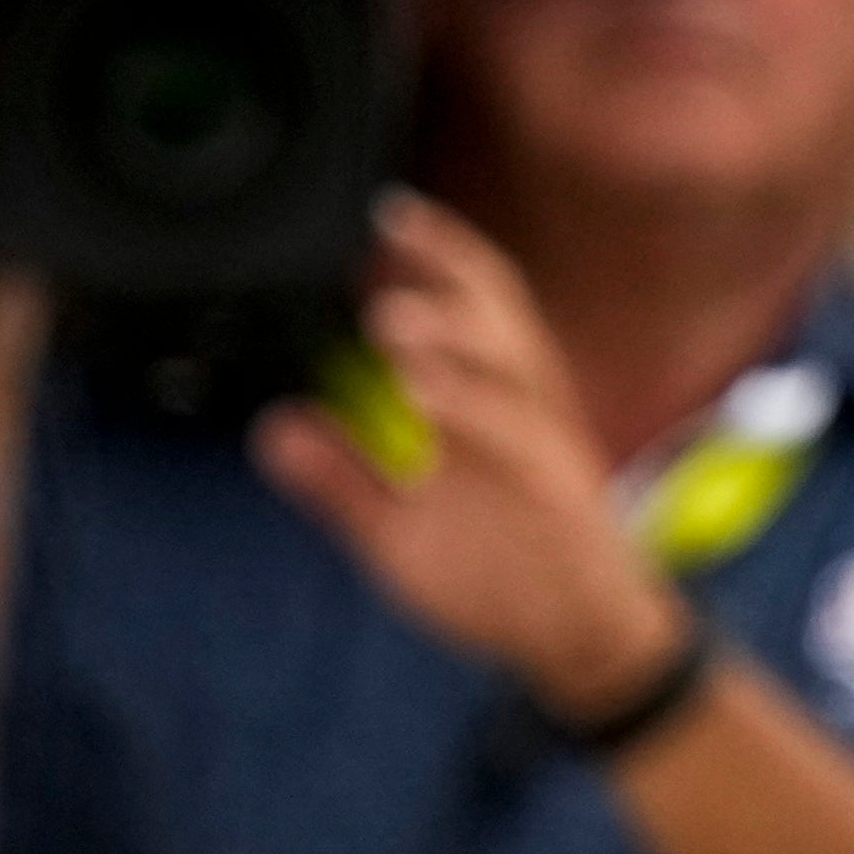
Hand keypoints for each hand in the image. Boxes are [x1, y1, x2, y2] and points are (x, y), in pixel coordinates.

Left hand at [254, 193, 686, 724]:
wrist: (578, 639)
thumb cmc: (503, 573)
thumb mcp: (397, 531)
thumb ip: (341, 480)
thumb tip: (275, 427)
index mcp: (494, 400)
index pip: (469, 304)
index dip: (431, 253)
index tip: (382, 213)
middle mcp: (525, 403)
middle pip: (496, 306)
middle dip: (447, 259)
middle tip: (390, 225)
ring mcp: (544, 440)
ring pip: (506, 360)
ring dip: (448, 331)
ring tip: (388, 316)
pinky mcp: (554, 485)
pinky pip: (513, 433)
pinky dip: (466, 405)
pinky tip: (419, 391)